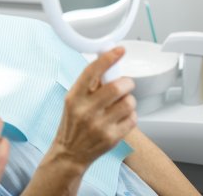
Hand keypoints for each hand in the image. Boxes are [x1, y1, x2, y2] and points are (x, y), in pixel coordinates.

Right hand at [53, 47, 136, 168]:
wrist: (70, 153)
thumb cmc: (73, 123)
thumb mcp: (73, 100)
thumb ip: (89, 84)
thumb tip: (106, 62)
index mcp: (74, 97)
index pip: (91, 72)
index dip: (107, 58)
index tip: (119, 50)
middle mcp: (86, 110)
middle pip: (117, 87)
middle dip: (126, 83)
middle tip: (125, 84)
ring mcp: (99, 125)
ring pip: (128, 102)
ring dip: (129, 99)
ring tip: (121, 103)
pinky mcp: (112, 137)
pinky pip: (132, 118)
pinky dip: (131, 115)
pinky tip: (121, 117)